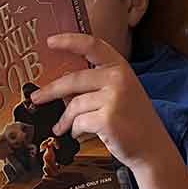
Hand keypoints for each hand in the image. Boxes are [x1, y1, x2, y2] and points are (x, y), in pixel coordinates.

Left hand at [30, 33, 167, 171]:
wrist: (151, 148)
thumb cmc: (133, 121)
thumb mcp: (121, 92)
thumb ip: (98, 83)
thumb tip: (63, 87)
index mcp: (120, 67)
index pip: (92, 45)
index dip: (69, 41)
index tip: (50, 42)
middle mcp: (117, 78)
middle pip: (74, 79)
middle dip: (51, 91)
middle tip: (36, 98)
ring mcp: (113, 98)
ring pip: (74, 105)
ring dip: (65, 119)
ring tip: (61, 127)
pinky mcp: (107, 119)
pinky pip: (79, 122)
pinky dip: (75, 130)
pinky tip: (78, 134)